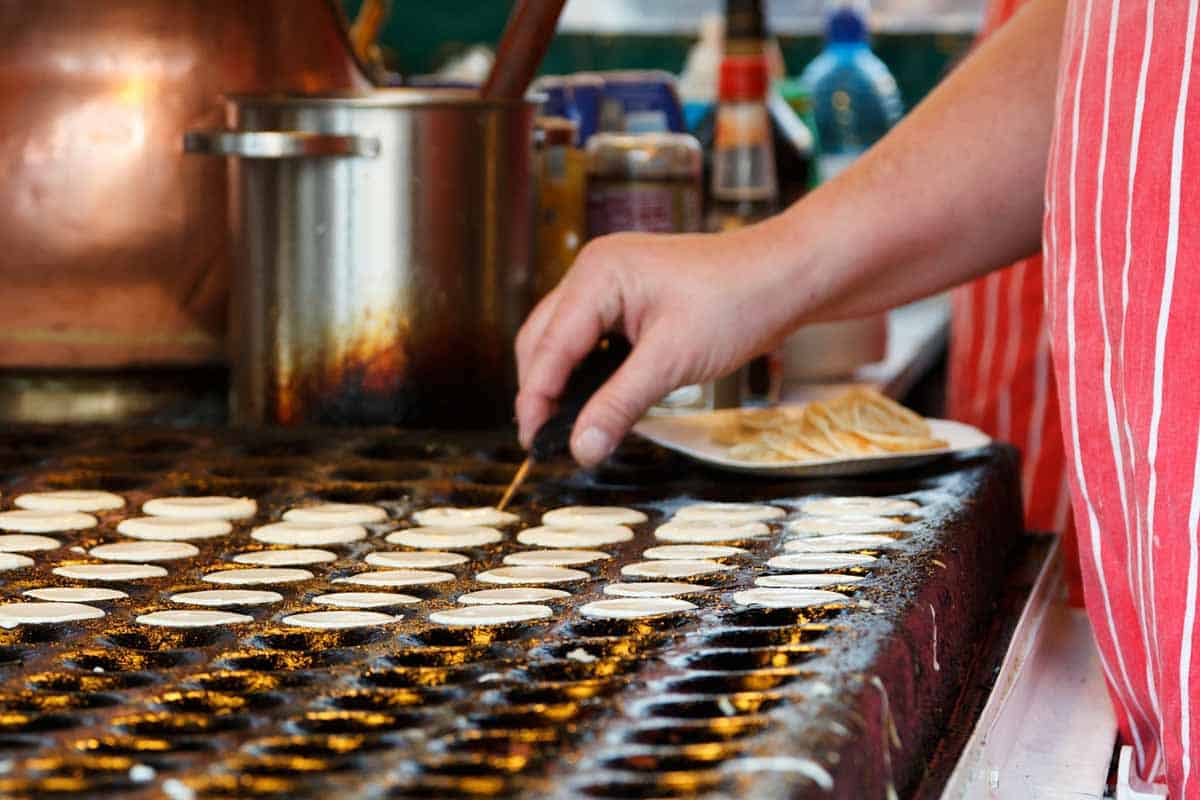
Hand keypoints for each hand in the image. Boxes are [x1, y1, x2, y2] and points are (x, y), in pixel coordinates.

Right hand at [515, 224, 802, 466]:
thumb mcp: (672, 361)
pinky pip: (590, 335)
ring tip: (566, 425)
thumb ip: (619, 405)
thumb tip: (581, 448)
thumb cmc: (739, 302)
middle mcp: (595, 270)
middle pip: (543, 339)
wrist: (788, 276)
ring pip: (563, 338)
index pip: (547, 346)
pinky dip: (584, 368)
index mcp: (598, 275)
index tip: (535, 443)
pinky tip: (594, 398)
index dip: (536, 399)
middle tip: (547, 441)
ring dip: (560, 380)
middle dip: (540, 390)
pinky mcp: (628, 295)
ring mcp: (610, 280)